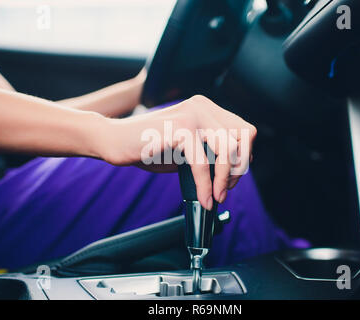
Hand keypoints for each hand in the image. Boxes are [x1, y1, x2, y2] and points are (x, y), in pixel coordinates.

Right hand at [98, 95, 256, 209]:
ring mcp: (192, 115)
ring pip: (228, 149)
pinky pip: (203, 163)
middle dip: (238, 168)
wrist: (113, 139)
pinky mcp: (179, 128)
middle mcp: (203, 107)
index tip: (231, 177)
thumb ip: (208, 151)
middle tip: (224, 189)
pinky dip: (206, 185)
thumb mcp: (186, 148)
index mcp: (207, 108)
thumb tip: (233, 170)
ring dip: (224, 179)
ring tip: (215, 196)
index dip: (244, 156)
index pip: (245, 130)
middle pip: (244, 137)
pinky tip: (203, 198)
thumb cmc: (149, 147)